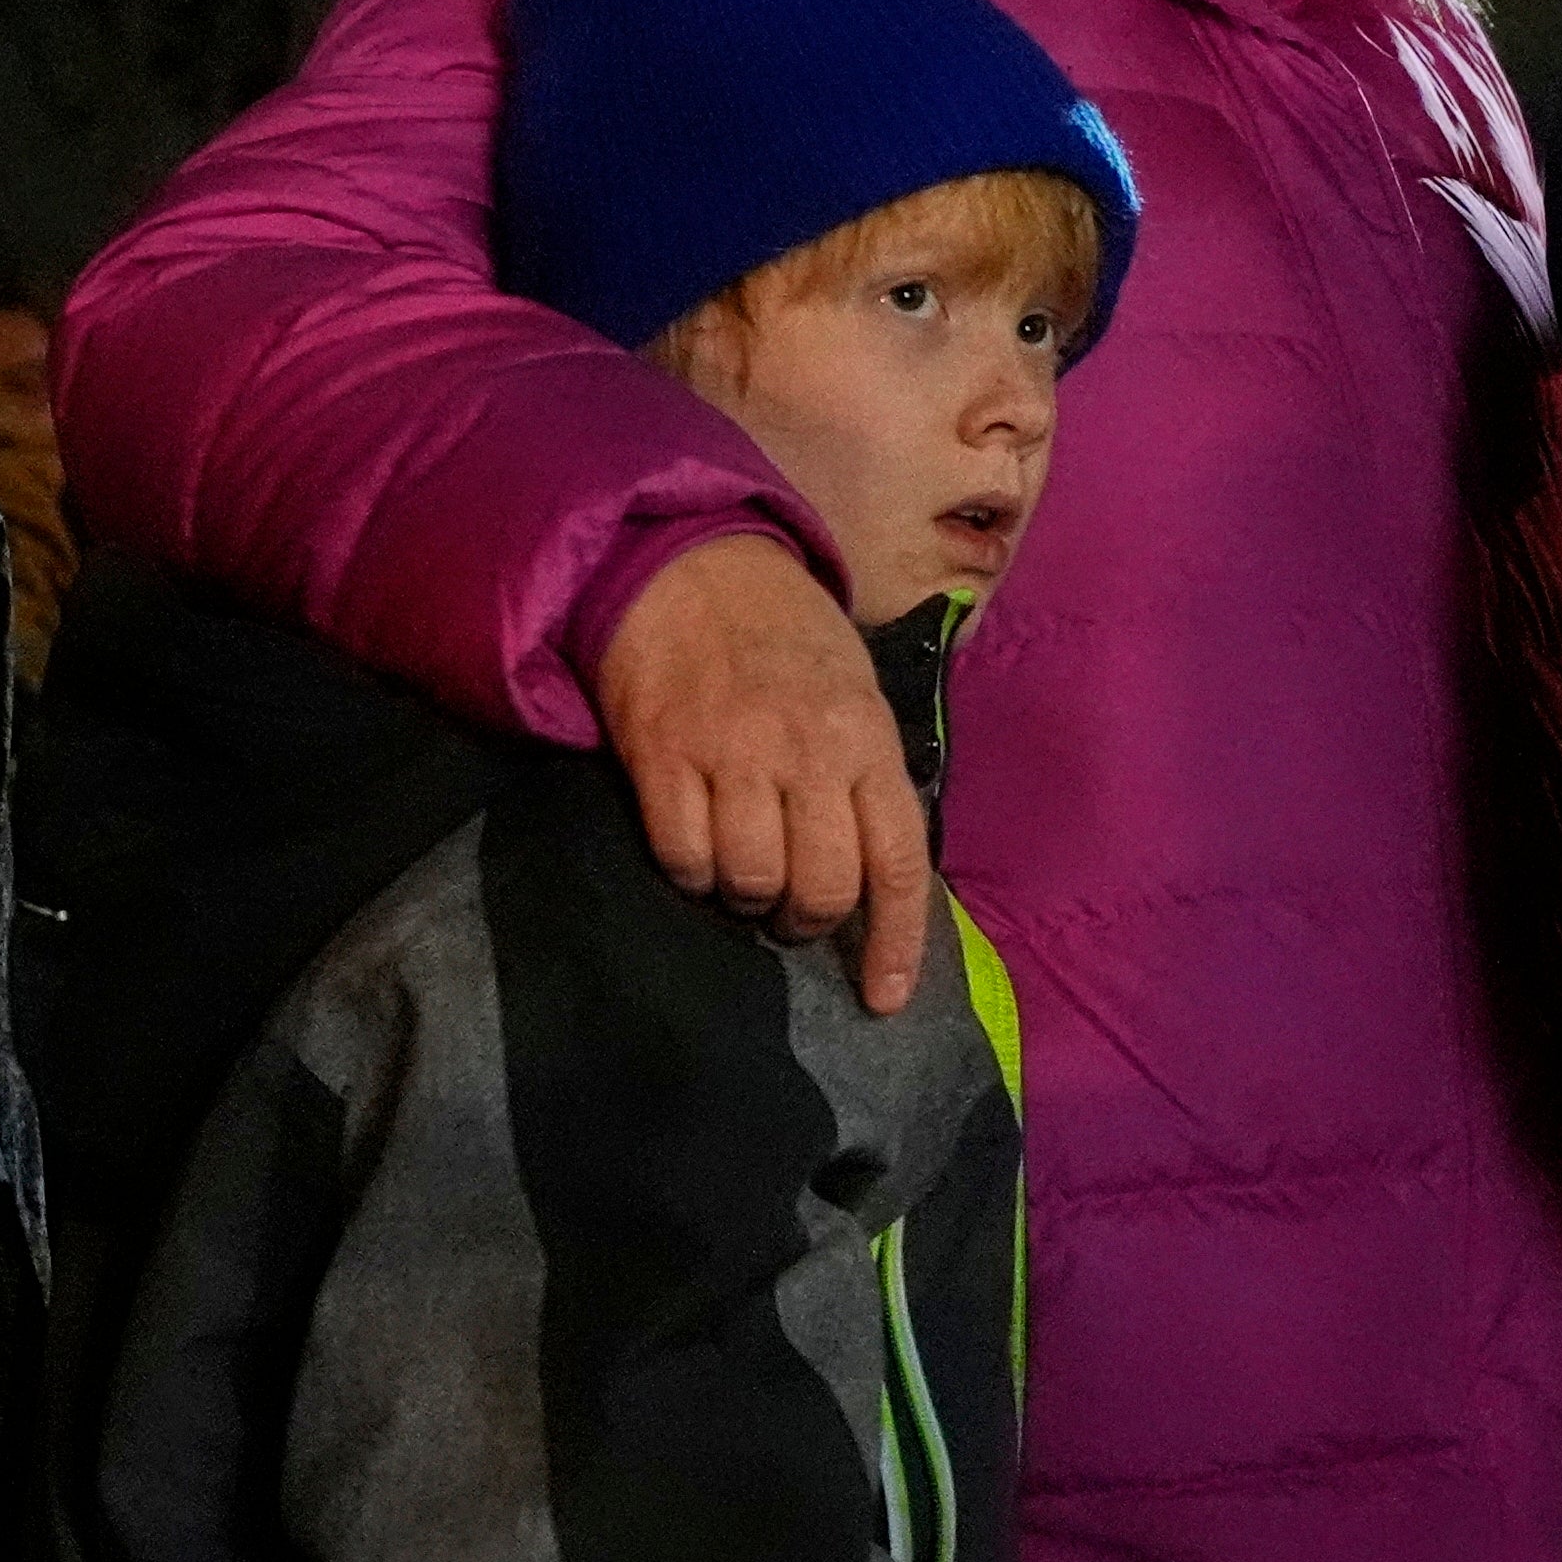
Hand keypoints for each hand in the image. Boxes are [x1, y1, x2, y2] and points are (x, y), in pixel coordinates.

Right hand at [591, 535, 932, 1013]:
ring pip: (750, 881)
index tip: (883, 998)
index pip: (897, 864)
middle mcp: (808, 754)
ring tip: (741, 875)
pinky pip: (681, 856)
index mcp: (868, 740)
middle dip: (808, 921)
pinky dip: (689, 872)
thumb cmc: (784, 634)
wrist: (688, 562)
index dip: (895, 943)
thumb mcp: (856, 690)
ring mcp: (734, 755)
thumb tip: (873, 871)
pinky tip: (694, 850)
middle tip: (791, 911)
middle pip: (821, 888)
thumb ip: (866, 774)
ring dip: (746, 899)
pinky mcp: (664, 756)